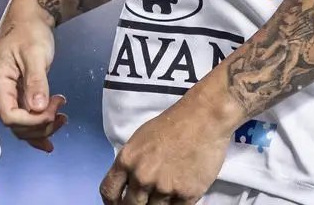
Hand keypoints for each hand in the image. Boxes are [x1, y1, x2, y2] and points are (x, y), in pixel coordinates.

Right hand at [0, 0, 67, 152]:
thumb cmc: (29, 30)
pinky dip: (40, 124)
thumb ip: (35, 81)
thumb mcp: (34, 53)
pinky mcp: (19, 94)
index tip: (52, 110)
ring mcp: (10, 95)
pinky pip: (27, 116)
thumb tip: (37, 108)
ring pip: (23, 124)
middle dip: (40, 125)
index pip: (11, 116)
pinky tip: (54, 126)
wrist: (30, 17)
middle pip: (17, 125)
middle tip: (60, 109)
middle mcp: (1, 93)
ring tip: (63, 117)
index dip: (32, 120)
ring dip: (43, 127)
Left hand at [99, 92, 236, 204]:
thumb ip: (131, 163)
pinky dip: (176, 204)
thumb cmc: (174, 122)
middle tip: (145, 200)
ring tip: (167, 190)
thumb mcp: (141, 138)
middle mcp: (142, 177)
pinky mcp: (186, 194)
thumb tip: (128, 183)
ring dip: (158, 204)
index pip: (108, 192)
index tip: (119, 203)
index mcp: (127, 160)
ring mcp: (164, 188)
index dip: (112, 202)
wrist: (205, 116)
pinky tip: (179, 192)